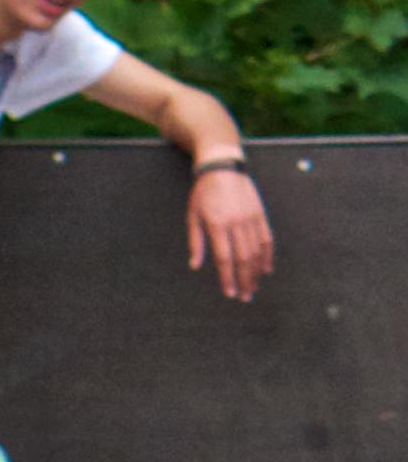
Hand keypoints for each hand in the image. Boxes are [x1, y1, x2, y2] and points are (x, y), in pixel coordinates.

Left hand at [188, 167, 273, 302]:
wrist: (223, 165)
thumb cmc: (203, 192)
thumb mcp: (193, 216)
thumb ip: (195, 241)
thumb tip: (195, 266)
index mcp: (218, 224)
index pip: (225, 258)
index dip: (228, 278)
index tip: (230, 293)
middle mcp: (237, 222)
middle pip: (243, 258)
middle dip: (245, 280)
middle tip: (245, 297)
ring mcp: (251, 217)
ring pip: (256, 250)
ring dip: (256, 271)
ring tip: (254, 287)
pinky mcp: (260, 212)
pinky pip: (266, 236)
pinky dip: (267, 254)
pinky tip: (266, 269)